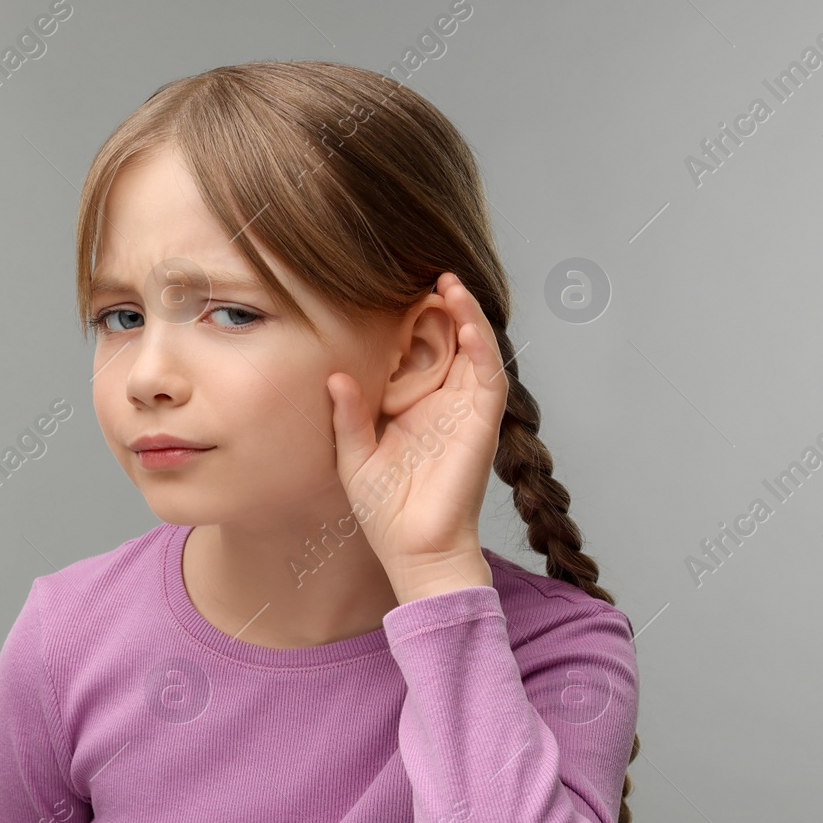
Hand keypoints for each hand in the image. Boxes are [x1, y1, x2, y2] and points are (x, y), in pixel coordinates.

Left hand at [326, 272, 507, 601]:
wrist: (414, 550)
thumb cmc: (385, 513)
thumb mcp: (354, 457)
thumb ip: (348, 416)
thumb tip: (334, 376)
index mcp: (414, 409)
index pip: (418, 355)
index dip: (412, 322)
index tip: (394, 290)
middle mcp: (443, 405)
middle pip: (451, 343)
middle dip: (444, 307)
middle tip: (427, 272)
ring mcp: (465, 413)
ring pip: (475, 352)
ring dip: (468, 316)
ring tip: (450, 283)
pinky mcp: (482, 427)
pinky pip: (488, 379)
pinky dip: (482, 350)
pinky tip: (468, 324)